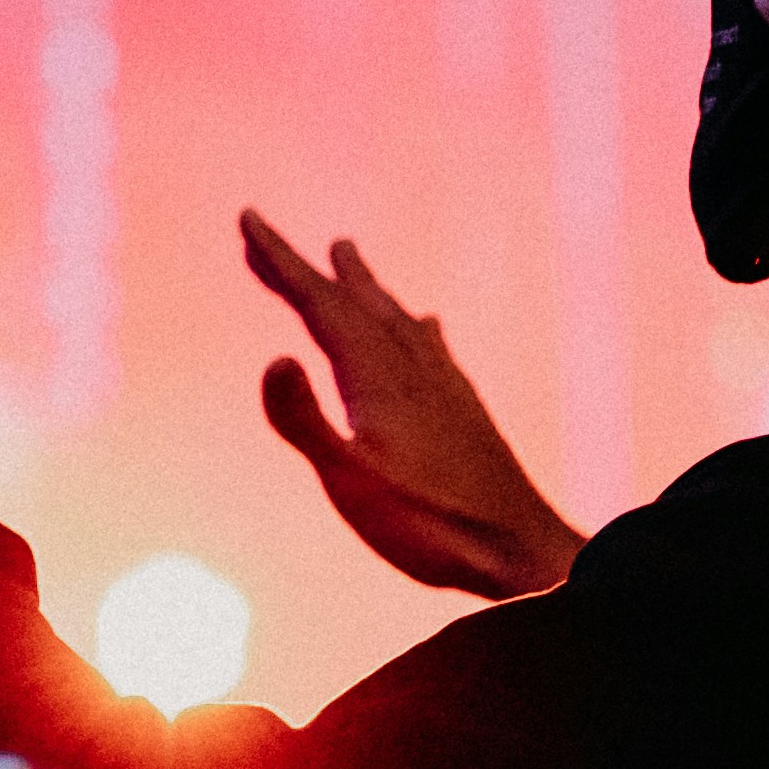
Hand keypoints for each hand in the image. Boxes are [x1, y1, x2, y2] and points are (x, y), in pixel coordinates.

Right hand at [240, 214, 583, 599]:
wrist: (518, 551)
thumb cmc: (429, 525)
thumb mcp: (350, 481)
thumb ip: (306, 422)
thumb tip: (275, 357)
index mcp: (377, 377)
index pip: (320, 304)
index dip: (282, 261)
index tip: (250, 217)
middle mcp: (412, 367)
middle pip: (354, 301)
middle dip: (309, 268)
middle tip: (271, 234)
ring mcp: (443, 386)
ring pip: (395, 317)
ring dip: (365, 285)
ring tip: (349, 254)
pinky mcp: (465, 409)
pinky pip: (432, 347)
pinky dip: (415, 324)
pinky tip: (428, 326)